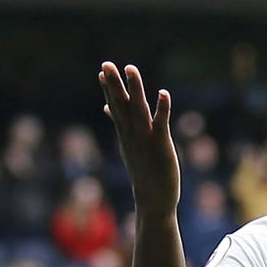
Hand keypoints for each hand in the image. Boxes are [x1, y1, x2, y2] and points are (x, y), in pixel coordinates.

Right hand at [98, 62, 179, 216]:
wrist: (153, 201)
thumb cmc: (145, 175)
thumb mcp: (131, 150)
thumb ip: (123, 129)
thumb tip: (110, 112)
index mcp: (126, 136)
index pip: (116, 109)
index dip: (109, 90)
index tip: (103, 71)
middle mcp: (132, 136)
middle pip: (121, 106)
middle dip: (114, 85)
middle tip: (106, 64)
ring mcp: (145, 140)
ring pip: (138, 111)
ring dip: (135, 90)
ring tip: (130, 68)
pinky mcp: (161, 147)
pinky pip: (161, 124)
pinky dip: (162, 109)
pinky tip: (163, 93)